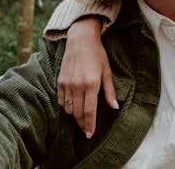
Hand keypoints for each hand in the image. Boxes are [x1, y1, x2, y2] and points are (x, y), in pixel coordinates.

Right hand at [57, 17, 117, 138]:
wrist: (80, 40)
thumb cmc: (98, 55)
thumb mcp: (107, 71)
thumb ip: (110, 91)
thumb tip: (114, 107)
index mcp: (91, 84)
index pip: (89, 111)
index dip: (90, 125)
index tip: (90, 134)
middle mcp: (77, 86)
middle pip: (77, 113)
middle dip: (82, 124)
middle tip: (87, 130)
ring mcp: (67, 84)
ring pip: (68, 109)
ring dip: (74, 116)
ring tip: (82, 117)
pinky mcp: (60, 81)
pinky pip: (61, 100)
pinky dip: (66, 106)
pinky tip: (73, 106)